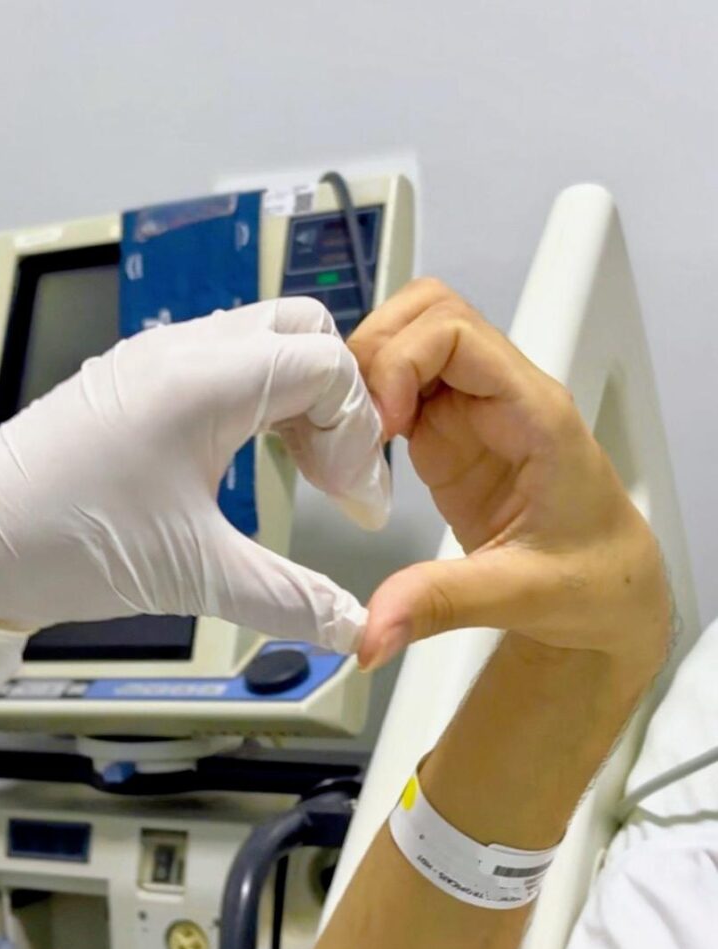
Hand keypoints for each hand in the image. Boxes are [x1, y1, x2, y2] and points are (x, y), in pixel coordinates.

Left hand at [0, 299, 389, 651]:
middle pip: (304, 331)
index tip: (350, 503)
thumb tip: (360, 632)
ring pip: (263, 338)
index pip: (328, 365)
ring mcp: (154, 354)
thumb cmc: (67, 544)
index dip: (358, 434)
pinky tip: (249, 452)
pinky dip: (258, 395)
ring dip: (298, 395)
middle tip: (335, 473)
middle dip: (338, 401)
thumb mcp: (194, 574)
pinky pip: (222, 357)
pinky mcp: (134, 375)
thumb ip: (292, 600)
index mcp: (203, 381)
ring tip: (302, 466)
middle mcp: (182, 348)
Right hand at [352, 279, 670, 672]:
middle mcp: (500, 398)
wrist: (605, 593)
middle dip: (372, 353)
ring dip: (363, 376)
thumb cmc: (593, 580)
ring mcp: (469, 413)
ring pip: (405, 343)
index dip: (402, 361)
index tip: (379, 421)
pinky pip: (393, 390)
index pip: (457, 331)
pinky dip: (361, 408)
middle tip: (350, 418)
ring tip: (346, 436)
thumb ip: (440, 603)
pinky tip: (352, 453)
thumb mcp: (520, 595)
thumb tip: (371, 630)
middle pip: (425, 314)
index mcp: (535, 413)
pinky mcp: (444, 437)